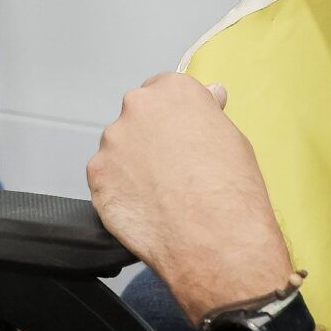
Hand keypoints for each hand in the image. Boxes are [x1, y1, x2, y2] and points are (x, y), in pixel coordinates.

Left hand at [87, 73, 290, 326]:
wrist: (214, 239)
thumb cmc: (232, 190)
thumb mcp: (233, 139)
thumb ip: (208, 113)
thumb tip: (210, 94)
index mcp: (172, 91)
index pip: (164, 91)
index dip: (173, 117)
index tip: (180, 136)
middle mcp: (136, 108)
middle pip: (137, 118)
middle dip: (149, 138)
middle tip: (170, 170)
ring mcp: (111, 143)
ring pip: (118, 150)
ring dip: (131, 166)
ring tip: (159, 196)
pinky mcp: (96, 177)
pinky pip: (105, 181)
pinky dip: (120, 193)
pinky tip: (145, 210)